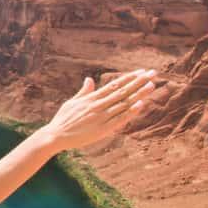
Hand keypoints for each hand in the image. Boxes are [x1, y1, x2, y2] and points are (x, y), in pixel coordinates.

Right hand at [39, 69, 156, 151]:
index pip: (114, 85)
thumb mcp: (72, 102)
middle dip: (138, 82)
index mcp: (91, 98)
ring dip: (138, 94)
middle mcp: (98, 105)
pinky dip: (130, 112)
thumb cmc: (63, 119)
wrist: (55, 136)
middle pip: (122, 91)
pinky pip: (119, 119)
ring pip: (123, 103)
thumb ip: (84, 91)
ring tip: (151, 85)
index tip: (141, 72)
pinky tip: (141, 104)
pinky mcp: (102, 129)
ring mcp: (101, 117)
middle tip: (152, 73)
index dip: (129, 78)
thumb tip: (89, 79)